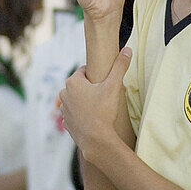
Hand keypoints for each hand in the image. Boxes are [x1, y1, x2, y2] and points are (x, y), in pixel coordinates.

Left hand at [59, 48, 131, 163]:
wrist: (96, 140)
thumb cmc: (104, 111)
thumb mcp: (113, 86)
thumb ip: (120, 67)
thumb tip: (127, 49)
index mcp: (73, 82)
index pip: (85, 71)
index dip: (96, 75)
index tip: (105, 82)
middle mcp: (64, 93)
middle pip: (80, 85)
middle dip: (90, 88)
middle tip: (104, 94)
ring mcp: (64, 109)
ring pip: (76, 99)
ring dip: (85, 100)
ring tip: (99, 107)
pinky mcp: (66, 122)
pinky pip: (74, 113)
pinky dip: (82, 114)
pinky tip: (92, 118)